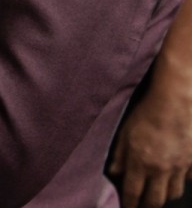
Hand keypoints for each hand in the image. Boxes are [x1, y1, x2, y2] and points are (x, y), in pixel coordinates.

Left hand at [110, 81, 191, 207]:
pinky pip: (189, 179)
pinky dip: (182, 180)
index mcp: (140, 163)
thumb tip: (114, 172)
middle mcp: (161, 170)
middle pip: (156, 200)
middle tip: (142, 205)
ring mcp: (180, 167)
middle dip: (147, 205)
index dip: (129, 204)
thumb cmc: (147, 113)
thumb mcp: (125, 132)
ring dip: (164, 195)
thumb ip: (120, 155)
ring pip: (174, 192)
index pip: (133, 192)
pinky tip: (176, 176)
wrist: (176, 102)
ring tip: (158, 192)